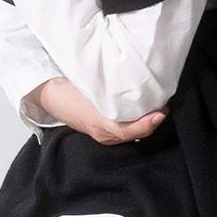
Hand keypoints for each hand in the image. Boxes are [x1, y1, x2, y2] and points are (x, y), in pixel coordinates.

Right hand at [28, 78, 168, 144]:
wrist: (50, 95)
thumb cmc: (68, 88)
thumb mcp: (89, 85)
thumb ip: (111, 87)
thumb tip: (134, 80)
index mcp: (98, 123)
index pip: (127, 130)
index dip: (145, 124)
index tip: (160, 113)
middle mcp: (102, 134)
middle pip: (134, 134)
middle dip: (151, 123)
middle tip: (166, 107)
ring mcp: (103, 136)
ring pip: (131, 135)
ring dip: (146, 125)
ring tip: (159, 110)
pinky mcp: (104, 134)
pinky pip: (125, 134)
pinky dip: (138, 126)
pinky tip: (146, 115)